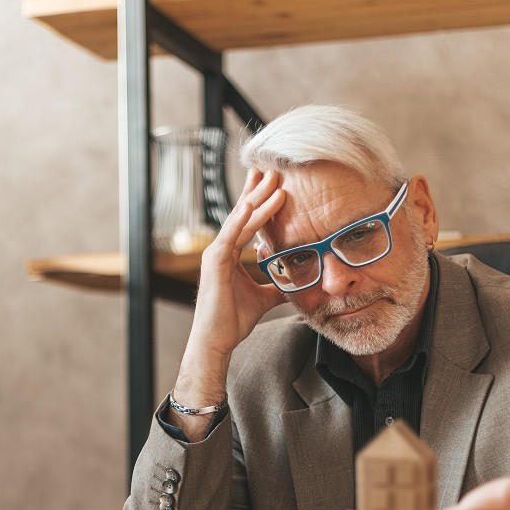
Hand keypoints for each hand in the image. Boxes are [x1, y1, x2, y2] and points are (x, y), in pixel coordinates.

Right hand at [185, 169, 286, 362]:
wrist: (217, 341)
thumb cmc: (232, 320)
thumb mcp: (263, 298)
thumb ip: (277, 286)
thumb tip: (295, 284)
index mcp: (230, 254)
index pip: (247, 221)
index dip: (259, 201)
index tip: (273, 181)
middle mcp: (221, 249)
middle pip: (242, 213)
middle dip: (258, 191)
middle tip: (273, 169)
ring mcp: (215, 254)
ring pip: (239, 220)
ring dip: (257, 200)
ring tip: (273, 181)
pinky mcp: (214, 263)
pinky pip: (230, 236)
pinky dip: (241, 220)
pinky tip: (251, 205)